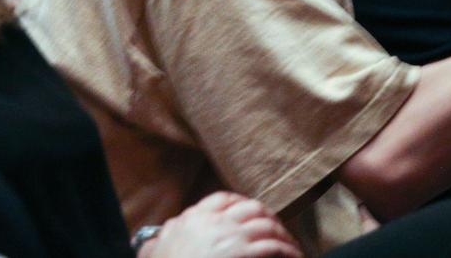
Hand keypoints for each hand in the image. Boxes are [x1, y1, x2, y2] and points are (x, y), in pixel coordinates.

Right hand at [146, 192, 302, 257]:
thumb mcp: (155, 247)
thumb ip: (164, 235)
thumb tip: (165, 231)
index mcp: (195, 219)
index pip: (223, 199)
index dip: (240, 204)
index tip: (251, 213)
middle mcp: (216, 223)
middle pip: (252, 209)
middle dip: (268, 218)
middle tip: (278, 230)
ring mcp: (231, 237)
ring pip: (268, 225)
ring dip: (283, 236)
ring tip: (291, 247)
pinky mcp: (243, 253)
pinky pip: (274, 246)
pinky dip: (288, 250)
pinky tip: (294, 256)